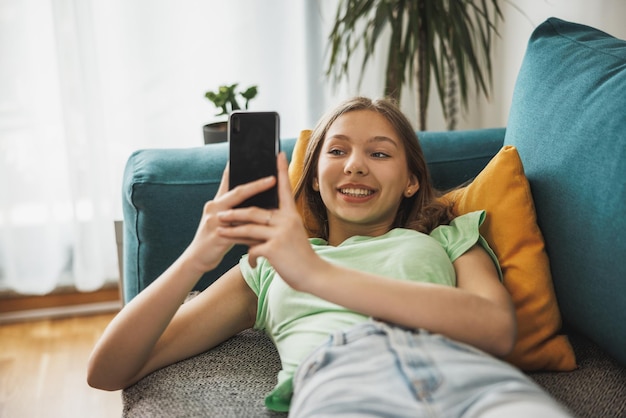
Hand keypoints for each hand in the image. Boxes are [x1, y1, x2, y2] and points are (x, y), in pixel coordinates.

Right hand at [182, 163, 277, 274]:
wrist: (197, 259)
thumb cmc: (213, 239)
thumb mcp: (221, 220)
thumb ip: (235, 210)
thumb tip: (255, 202)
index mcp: (217, 202)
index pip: (227, 181)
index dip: (236, 168)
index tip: (247, 156)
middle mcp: (214, 208)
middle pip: (238, 192)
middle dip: (257, 185)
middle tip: (273, 177)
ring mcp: (214, 221)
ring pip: (240, 210)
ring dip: (259, 207)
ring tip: (275, 206)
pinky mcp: (218, 236)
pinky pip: (240, 231)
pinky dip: (254, 230)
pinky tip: (267, 228)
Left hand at [216, 153, 321, 290]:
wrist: (314, 275)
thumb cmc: (301, 256)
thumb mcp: (292, 235)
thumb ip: (276, 226)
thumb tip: (254, 221)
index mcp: (292, 215)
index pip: (285, 188)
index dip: (281, 171)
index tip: (278, 154)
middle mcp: (287, 220)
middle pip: (254, 211)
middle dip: (234, 213)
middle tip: (219, 214)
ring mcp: (281, 233)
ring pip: (249, 228)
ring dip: (231, 231)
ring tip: (219, 230)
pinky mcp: (274, 248)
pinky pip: (252, 249)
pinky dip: (249, 257)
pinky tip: (249, 263)